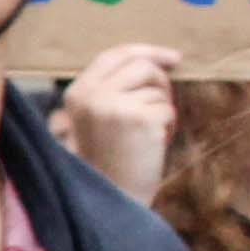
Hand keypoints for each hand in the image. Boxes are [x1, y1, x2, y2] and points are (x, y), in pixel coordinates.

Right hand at [52, 43, 184, 202]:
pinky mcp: (138, 118)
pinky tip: (154, 144)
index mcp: (77, 93)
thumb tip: (158, 60)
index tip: (173, 58)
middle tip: (162, 107)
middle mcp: (91, 95)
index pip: (114, 54)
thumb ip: (113, 89)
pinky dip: (168, 125)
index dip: (146, 51)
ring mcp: (113, 105)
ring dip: (163, 107)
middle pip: (141, 65)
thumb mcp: (98, 118)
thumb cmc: (110, 160)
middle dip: (161, 82)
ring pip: (157, 87)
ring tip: (150, 133)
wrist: (112, 199)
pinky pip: (167, 108)